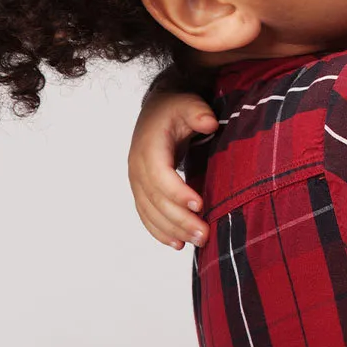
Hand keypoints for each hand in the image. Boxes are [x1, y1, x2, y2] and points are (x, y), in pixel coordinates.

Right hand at [128, 89, 217, 248]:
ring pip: (150, 212)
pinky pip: (146, 215)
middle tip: (205, 234)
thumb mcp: (188, 103)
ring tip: (197, 242)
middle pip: (156, 200)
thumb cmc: (174, 109)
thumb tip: (209, 123)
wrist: (156, 111)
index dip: (178, 193)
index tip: (200, 205)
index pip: (160, 175)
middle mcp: (137, 167)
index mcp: (149, 147)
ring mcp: (136, 181)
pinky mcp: (141, 191)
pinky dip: (159, 231)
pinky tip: (177, 243)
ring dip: (172, 230)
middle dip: (180, 220)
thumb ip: (198, 111)